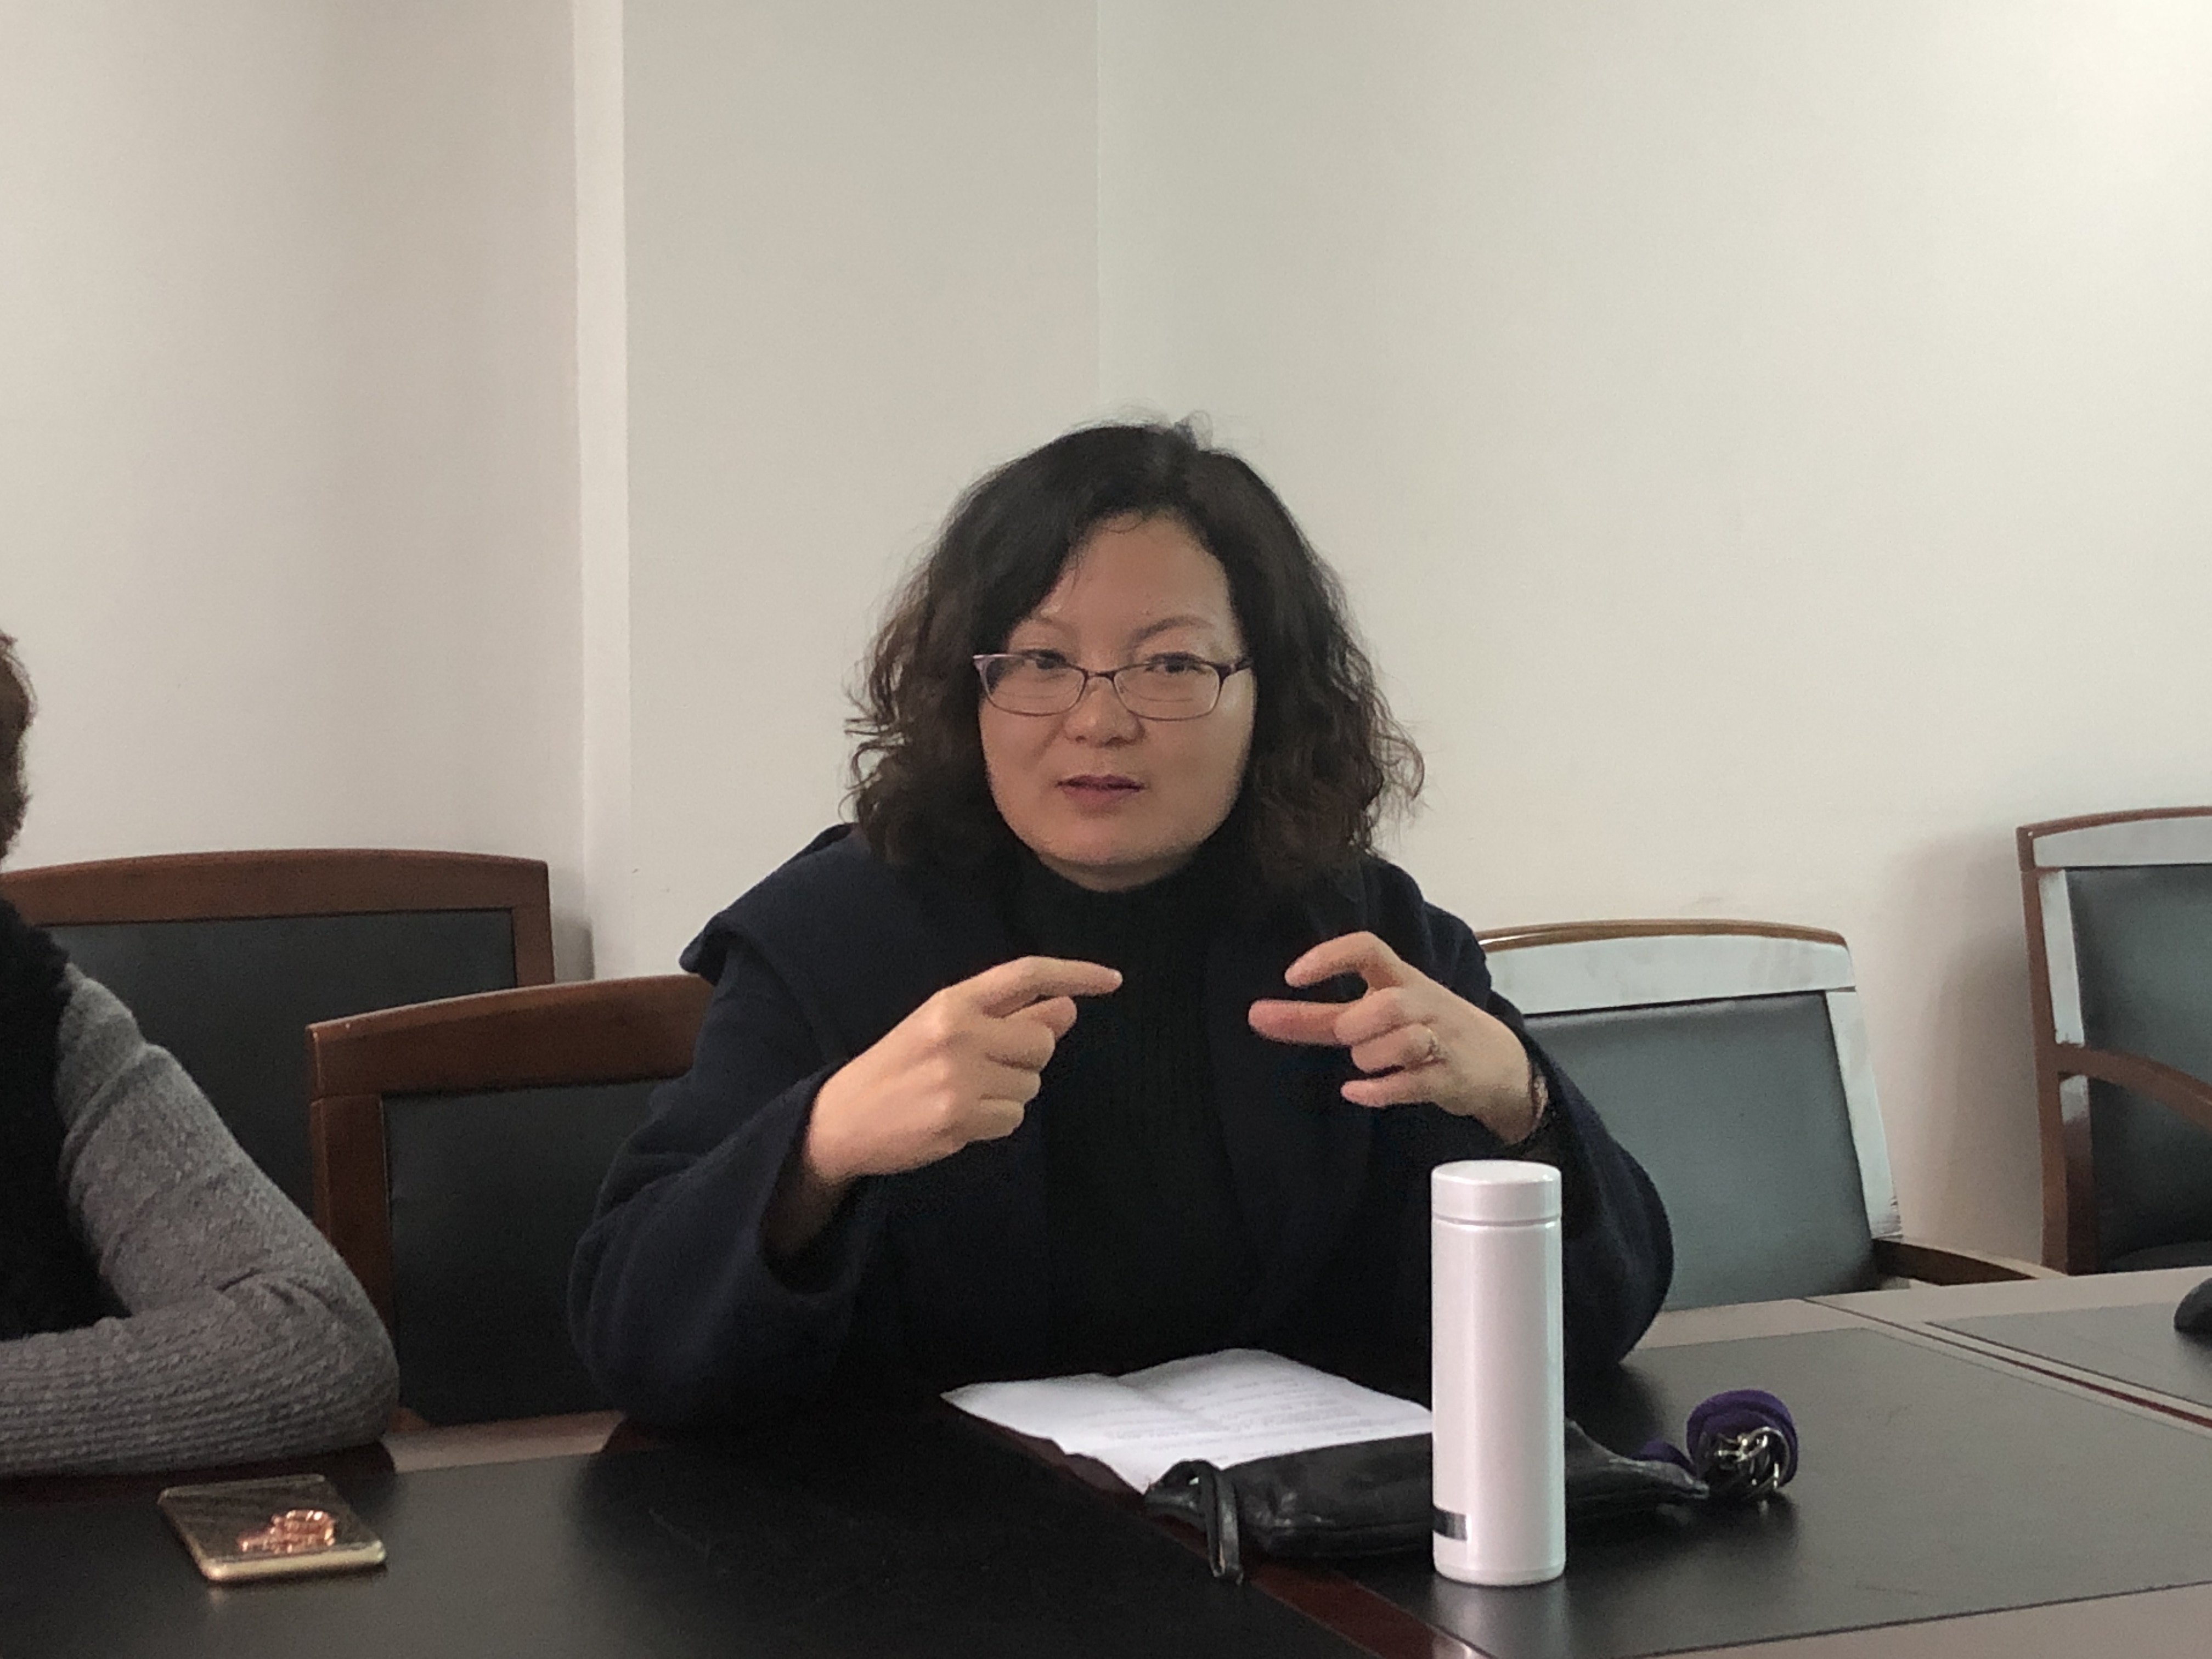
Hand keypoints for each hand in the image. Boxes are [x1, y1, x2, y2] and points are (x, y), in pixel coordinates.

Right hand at [766, 956, 1122, 1256]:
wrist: (843, 1118)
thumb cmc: (900, 1067)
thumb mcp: (944, 1026)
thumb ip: (1005, 1015)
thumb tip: (1068, 1007)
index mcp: (952, 1001)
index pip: (1027, 974)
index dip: (1075, 974)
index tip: (1112, 980)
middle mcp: (958, 1033)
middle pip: (1042, 1039)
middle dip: (1028, 1056)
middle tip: (988, 1067)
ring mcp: (960, 1078)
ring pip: (1031, 1083)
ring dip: (1010, 1092)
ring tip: (965, 1093)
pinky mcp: (960, 1118)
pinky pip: (1014, 1118)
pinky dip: (996, 1121)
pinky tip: (960, 1117)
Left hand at [1247, 931, 1538, 1140]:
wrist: (1498, 1063)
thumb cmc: (1421, 1029)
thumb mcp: (1375, 1016)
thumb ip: (1319, 1018)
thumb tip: (1257, 1016)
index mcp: (1400, 978)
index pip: (1368, 948)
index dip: (1329, 958)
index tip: (1291, 977)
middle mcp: (1422, 1003)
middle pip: (1390, 1002)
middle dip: (1356, 1022)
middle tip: (1342, 1035)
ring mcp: (1440, 1041)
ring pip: (1407, 1040)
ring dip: (1372, 1055)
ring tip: (1362, 1064)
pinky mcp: (1450, 1078)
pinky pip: (1414, 1083)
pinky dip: (1380, 1090)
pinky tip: (1355, 1092)